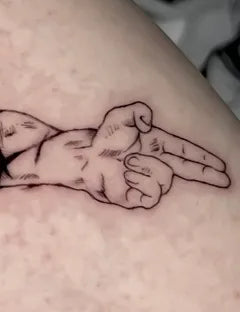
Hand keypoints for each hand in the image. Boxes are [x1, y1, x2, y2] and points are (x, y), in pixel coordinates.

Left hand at [82, 102, 229, 208]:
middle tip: (225, 179)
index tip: (222, 167)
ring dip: (146, 168)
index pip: (187, 153)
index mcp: (159, 146)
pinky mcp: (137, 199)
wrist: (86, 158)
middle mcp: (157, 165)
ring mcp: (148, 183)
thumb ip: (137, 111)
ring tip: (127, 162)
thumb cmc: (104, 138)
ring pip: (165, 180)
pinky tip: (126, 175)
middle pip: (189, 171)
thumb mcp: (119, 116)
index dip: (206, 160)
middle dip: (208, 175)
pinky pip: (151, 195)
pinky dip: (139, 181)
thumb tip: (148, 127)